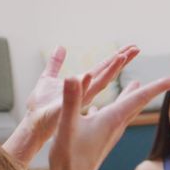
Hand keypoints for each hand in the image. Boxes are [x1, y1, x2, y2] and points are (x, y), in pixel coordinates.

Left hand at [24, 45, 139, 142]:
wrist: (32, 123)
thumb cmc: (40, 106)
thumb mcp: (48, 78)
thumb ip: (55, 63)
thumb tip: (60, 47)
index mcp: (82, 84)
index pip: (103, 68)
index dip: (116, 58)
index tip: (130, 47)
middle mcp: (85, 91)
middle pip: (107, 73)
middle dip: (122, 61)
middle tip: (137, 48)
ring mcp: (79, 99)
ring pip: (99, 82)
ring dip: (110, 70)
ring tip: (122, 56)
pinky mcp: (68, 107)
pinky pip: (79, 95)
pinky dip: (84, 84)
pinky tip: (88, 75)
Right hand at [48, 72, 169, 169]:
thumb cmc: (68, 158)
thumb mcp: (66, 125)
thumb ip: (71, 100)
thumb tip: (71, 76)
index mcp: (112, 119)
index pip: (141, 97)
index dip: (160, 85)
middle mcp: (115, 126)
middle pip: (138, 103)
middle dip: (153, 88)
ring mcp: (108, 134)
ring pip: (125, 110)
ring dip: (132, 96)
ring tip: (136, 85)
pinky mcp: (100, 140)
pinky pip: (109, 120)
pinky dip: (110, 109)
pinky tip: (96, 109)